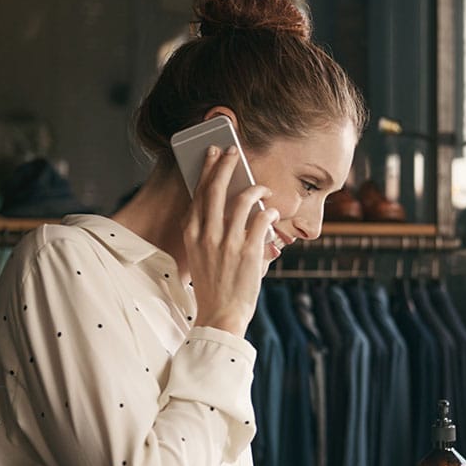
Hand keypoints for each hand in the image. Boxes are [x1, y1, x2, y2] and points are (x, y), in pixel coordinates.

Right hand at [184, 144, 278, 336]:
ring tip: (264, 189)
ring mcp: (228, 242)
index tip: (213, 156)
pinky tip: (273, 212)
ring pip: (242, 200)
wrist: (220, 314)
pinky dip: (269, 212)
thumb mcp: (201, 256)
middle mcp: (207, 234)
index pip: (198, 194)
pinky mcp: (249, 251)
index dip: (207, 171)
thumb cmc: (214, 286)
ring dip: (256, 189)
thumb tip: (231, 211)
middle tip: (232, 151)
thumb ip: (211, 233)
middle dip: (225, 165)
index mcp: (192, 234)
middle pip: (215, 189)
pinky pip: (262, 219)